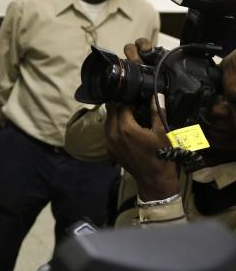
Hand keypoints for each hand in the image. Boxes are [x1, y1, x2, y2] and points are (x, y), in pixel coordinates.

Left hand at [103, 38, 178, 200]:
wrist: (154, 180)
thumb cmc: (161, 155)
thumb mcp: (162, 132)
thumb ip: (157, 111)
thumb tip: (157, 93)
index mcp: (124, 127)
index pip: (121, 104)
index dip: (128, 96)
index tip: (134, 91)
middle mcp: (112, 133)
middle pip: (111, 110)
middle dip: (119, 102)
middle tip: (130, 97)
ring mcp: (108, 141)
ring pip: (108, 119)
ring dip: (116, 113)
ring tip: (128, 108)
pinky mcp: (109, 148)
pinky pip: (108, 130)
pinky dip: (114, 124)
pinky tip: (125, 122)